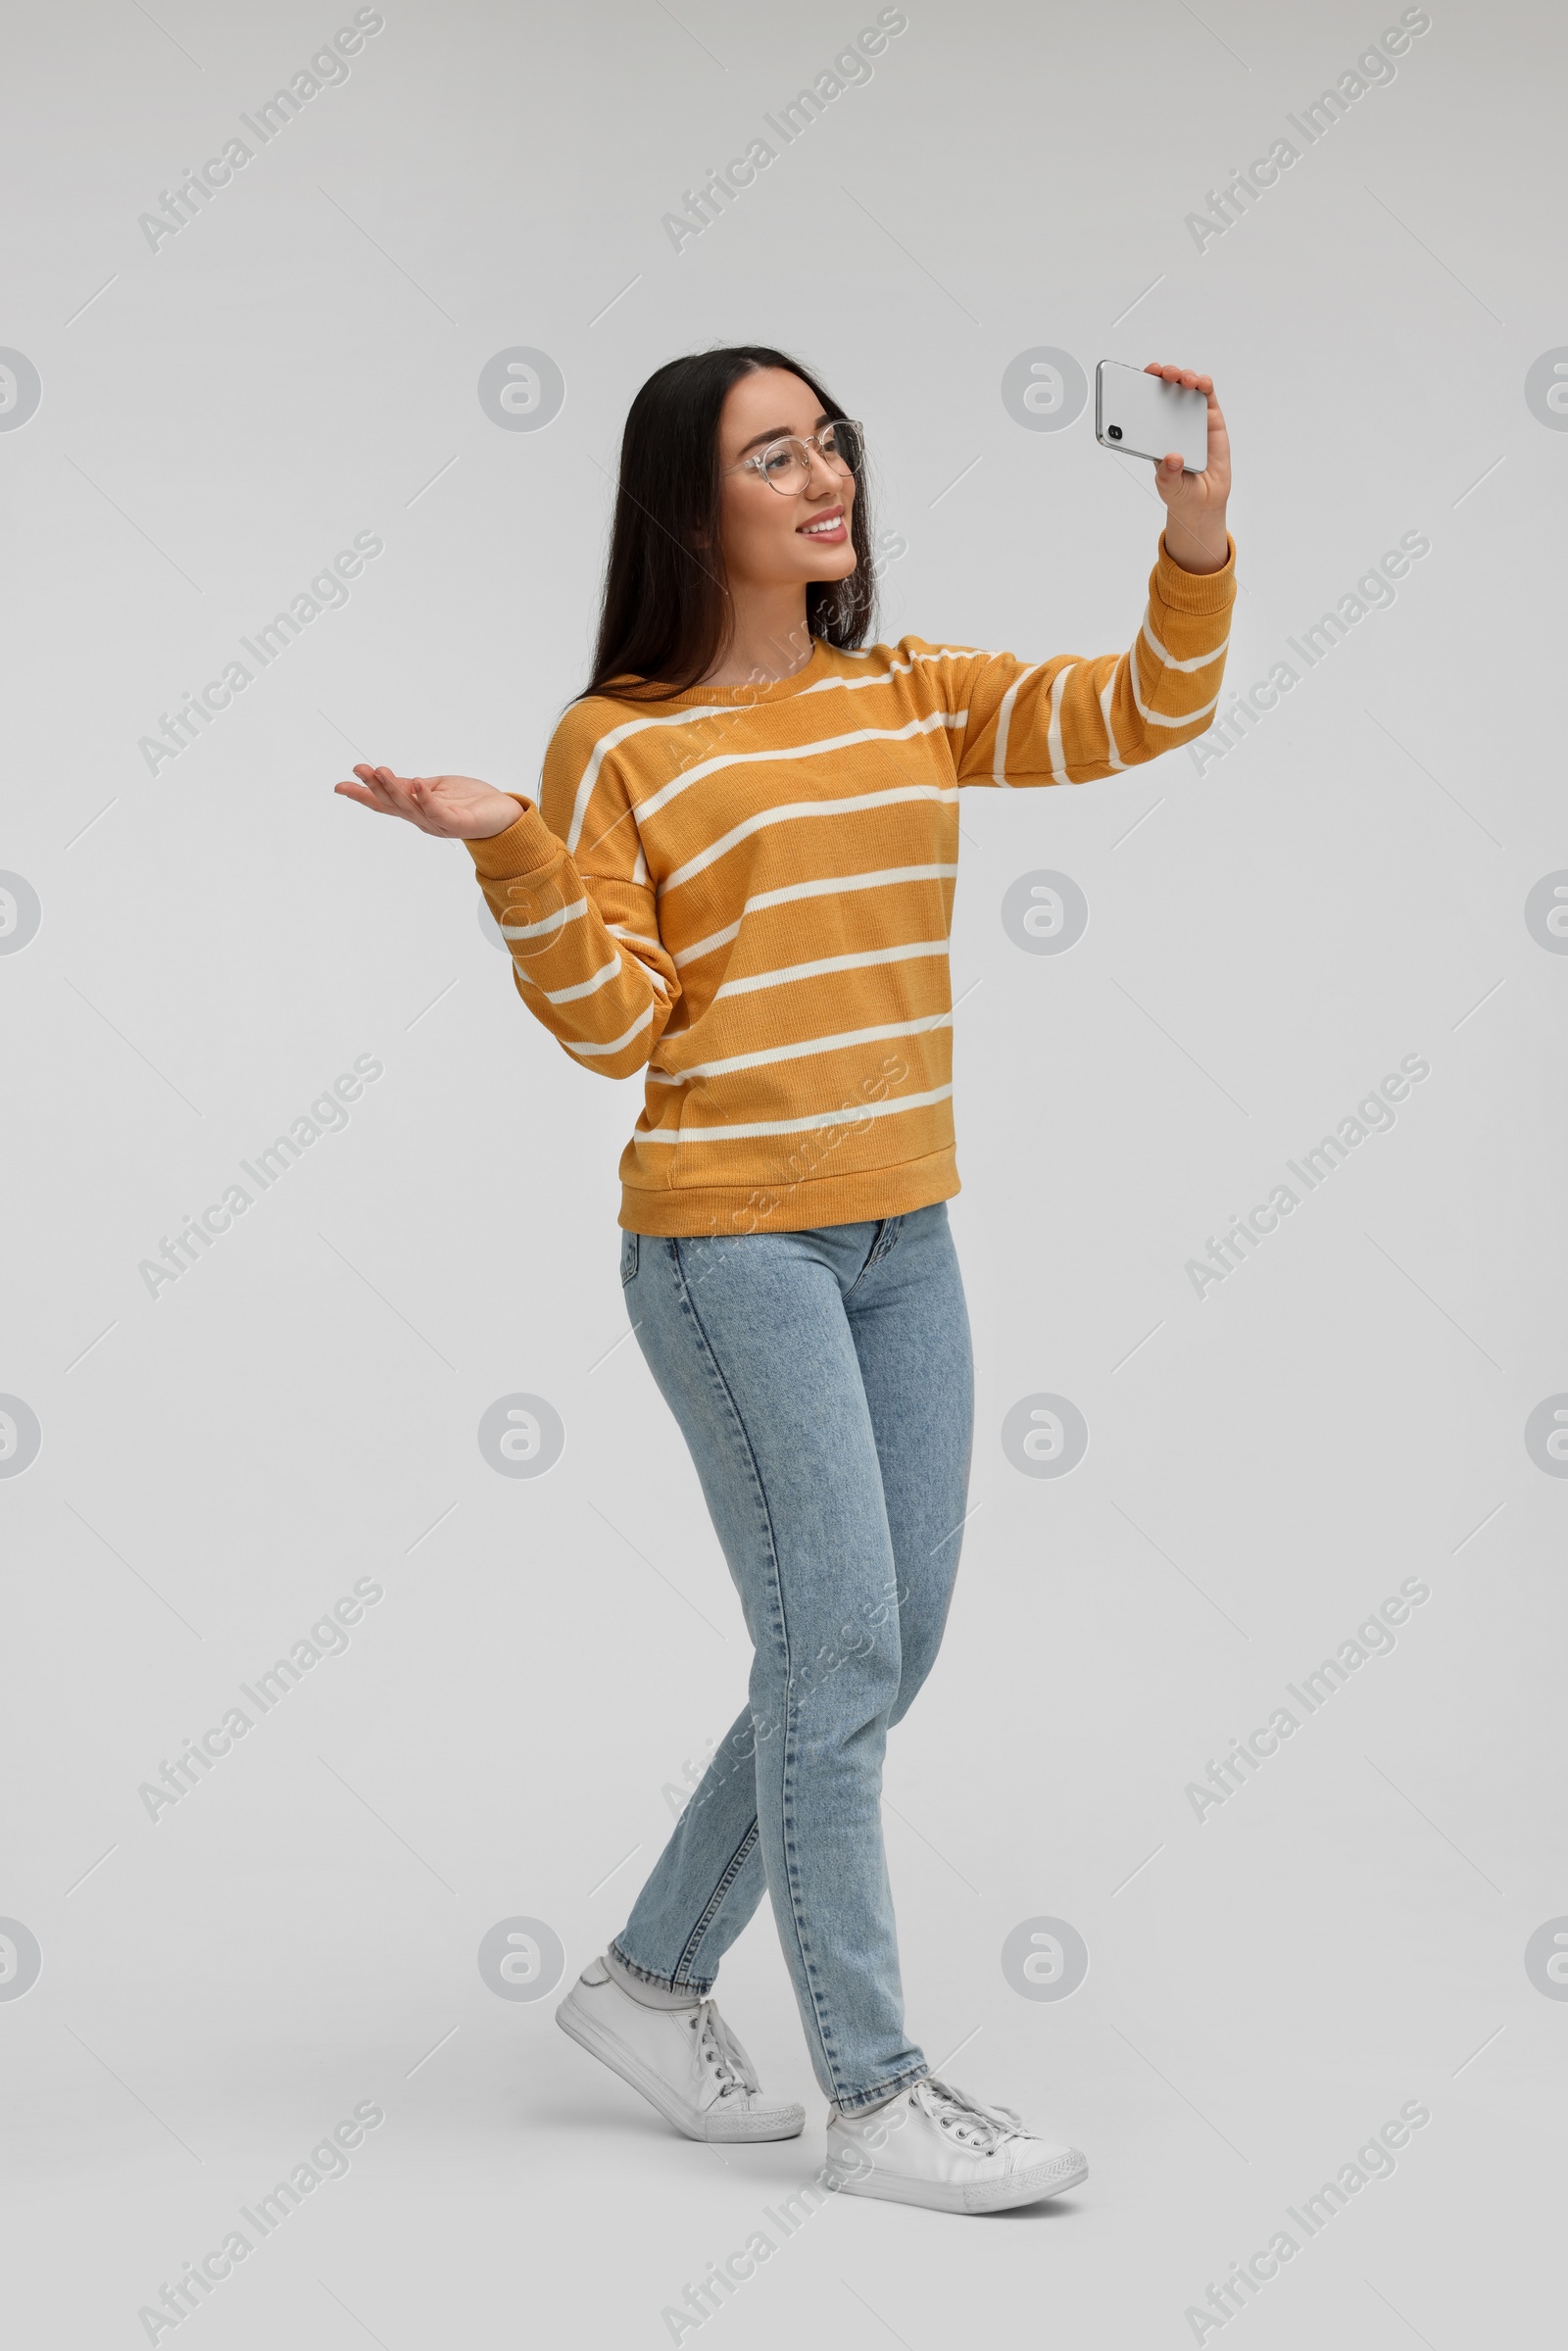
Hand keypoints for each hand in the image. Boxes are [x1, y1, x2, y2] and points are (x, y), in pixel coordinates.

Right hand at [333, 764, 523, 839]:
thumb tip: (384, 777)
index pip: (385, 803)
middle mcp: (424, 820)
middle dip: (375, 788)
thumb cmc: (472, 801)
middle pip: (394, 805)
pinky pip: (439, 811)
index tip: (340, 786)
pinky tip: (418, 784)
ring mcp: (440, 823)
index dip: (363, 795)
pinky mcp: (459, 823)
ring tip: (381, 771)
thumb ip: (411, 787)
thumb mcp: (435, 787)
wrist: (504, 814)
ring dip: (395, 789)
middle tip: (361, 771)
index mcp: (417, 811)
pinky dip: (427, 798)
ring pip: (411, 807)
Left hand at [1144, 362, 1230, 574]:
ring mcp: (1190, 416)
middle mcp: (1170, 419)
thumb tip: (1173, 458)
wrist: (1203, 501)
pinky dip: (1205, 385)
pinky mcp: (1210, 419)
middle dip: (1161, 375)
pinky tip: (1201, 383)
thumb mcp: (1168, 486)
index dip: (1139, 386)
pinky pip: (1207, 397)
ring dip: (1183, 376)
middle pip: (1165, 388)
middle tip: (1160, 373)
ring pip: (1186, 387)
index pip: (1143, 402)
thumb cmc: (1180, 490)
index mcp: (1153, 431)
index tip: (1137, 378)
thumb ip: (1168, 474)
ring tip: (1182, 380)